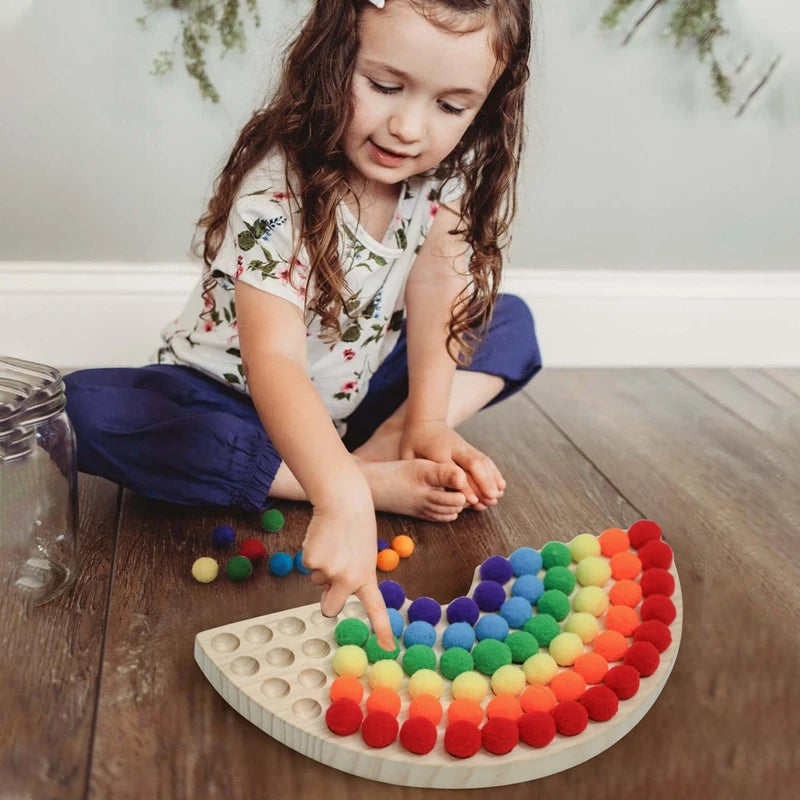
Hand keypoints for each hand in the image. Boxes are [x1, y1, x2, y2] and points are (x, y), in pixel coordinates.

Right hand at [300, 486, 394, 649]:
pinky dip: (312, 551)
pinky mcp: (313, 560)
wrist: (345, 500)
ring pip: (316, 579)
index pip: (376, 610)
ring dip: (322, 563)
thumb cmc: (355, 524)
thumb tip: (328, 593)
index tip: (388, 650)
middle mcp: (348, 580)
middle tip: (332, 571)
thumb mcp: (363, 554)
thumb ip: (350, 575)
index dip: (382, 631)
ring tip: (334, 541)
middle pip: (329, 608)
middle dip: (326, 597)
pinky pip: (308, 564)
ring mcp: (330, 571)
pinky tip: (323, 536)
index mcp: (366, 578)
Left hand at [399, 420, 504, 509]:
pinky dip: (494, 472)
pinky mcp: (470, 448)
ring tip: (498, 495)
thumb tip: (421, 489)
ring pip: (482, 461)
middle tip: (492, 497)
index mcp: (437, 451)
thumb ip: (414, 469)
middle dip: (484, 481)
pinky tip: (500, 485)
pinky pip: (485, 459)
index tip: (472, 500)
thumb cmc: (414, 441)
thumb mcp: (408, 454)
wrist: (427, 420)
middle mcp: (454, 448)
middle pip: (472, 463)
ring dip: (492, 478)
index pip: (452, 469)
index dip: (463, 485)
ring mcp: (464, 447)